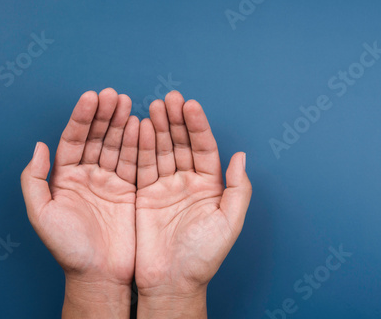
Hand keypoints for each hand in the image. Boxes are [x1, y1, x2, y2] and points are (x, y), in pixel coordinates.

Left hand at [21, 89, 138, 317]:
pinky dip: (138, 143)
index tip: (92, 97)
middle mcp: (87, 174)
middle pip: (97, 137)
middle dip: (105, 115)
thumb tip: (39, 146)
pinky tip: (141, 125)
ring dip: (122, 123)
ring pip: (116, 145)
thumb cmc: (68, 248)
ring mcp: (109, 181)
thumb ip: (34, 179)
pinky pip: (134, 162)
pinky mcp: (129, 190)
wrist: (98, 274)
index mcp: (65, 177)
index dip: (82, 118)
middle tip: (115, 95)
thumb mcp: (41, 214)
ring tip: (129, 103)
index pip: (74, 139)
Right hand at [135, 91, 251, 317]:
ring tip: (152, 106)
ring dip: (157, 128)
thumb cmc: (203, 256)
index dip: (197, 126)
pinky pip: (142, 165)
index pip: (203, 148)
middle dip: (175, 120)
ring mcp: (164, 186)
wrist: (171, 281)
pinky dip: (140, 147)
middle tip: (168, 98)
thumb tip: (241, 155)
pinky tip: (139, 128)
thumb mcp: (229, 222)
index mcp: (209, 186)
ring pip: (161, 150)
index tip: (189, 104)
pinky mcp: (143, 194)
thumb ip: (238, 189)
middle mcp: (186, 182)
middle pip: (180, 144)